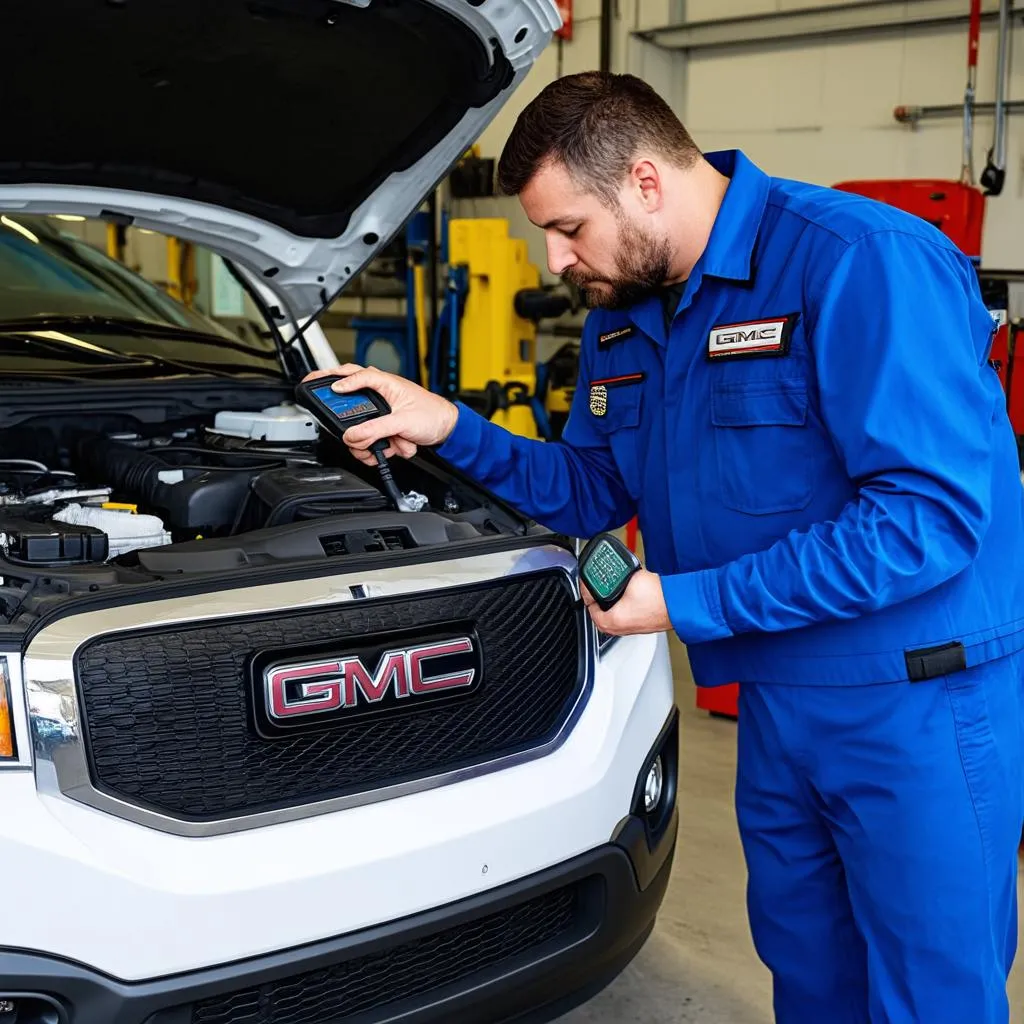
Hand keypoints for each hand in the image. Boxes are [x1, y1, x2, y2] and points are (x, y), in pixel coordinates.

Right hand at [303, 364, 458, 465]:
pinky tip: (388, 450)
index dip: (338, 380)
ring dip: (366, 441)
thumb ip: (375, 428)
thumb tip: (353, 435)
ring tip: (377, 448)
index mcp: (385, 384)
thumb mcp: (402, 421)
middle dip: (346, 420)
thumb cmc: (433, 414)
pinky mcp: (384, 428)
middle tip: (333, 421)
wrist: (447, 431)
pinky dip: (376, 449)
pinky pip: (370, 439)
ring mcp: (381, 413)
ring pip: (359, 427)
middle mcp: (380, 396)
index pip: (355, 375)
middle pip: (349, 401)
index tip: (329, 391)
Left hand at [582, 569, 670, 636]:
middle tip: (600, 581)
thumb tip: (610, 571)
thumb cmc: (657, 598)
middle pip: (596, 608)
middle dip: (598, 593)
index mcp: (608, 621)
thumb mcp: (629, 579)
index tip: (589, 577)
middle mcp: (616, 629)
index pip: (587, 602)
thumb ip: (615, 576)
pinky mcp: (637, 624)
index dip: (587, 586)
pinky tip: (626, 593)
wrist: (677, 604)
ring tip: (613, 585)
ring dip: (609, 598)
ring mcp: (627, 628)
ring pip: (609, 611)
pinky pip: (621, 613)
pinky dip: (620, 604)